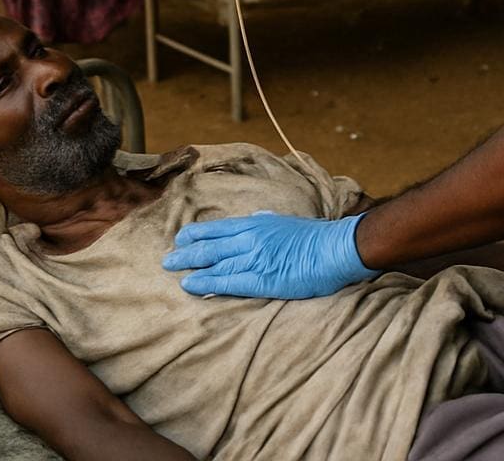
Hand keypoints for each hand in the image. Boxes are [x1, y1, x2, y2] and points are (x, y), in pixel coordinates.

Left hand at [163, 212, 376, 298]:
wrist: (336, 248)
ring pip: (215, 262)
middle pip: (211, 245)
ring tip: (174, 271)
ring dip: (192, 267)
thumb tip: (255, 217)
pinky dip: (208, 283)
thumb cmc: (316, 237)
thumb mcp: (287, 221)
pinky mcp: (263, 279)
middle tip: (167, 259)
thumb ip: (268, 221)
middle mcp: (251, 238)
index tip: (181, 238)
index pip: (219, 228)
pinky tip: (193, 286)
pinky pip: (229, 282)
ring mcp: (255, 258)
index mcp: (258, 224)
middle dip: (186, 252)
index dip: (197, 234)